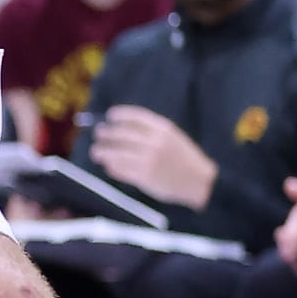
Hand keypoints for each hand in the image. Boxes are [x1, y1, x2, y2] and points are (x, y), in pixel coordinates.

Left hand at [89, 106, 216, 209]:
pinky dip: (113, 167)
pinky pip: (122, 170)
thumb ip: (152, 130)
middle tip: (98, 134)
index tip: (110, 116)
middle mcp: (154, 142)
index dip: (119, 114)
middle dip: (106, 133)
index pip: (135, 116)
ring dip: (103, 151)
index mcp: (163, 129)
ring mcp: (148, 160)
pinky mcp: (144, 177)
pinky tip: (108, 166)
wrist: (201, 182)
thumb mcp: (174, 137)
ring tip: (96, 152)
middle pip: (121, 134)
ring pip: (117, 153)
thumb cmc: (185, 158)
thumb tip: (124, 126)